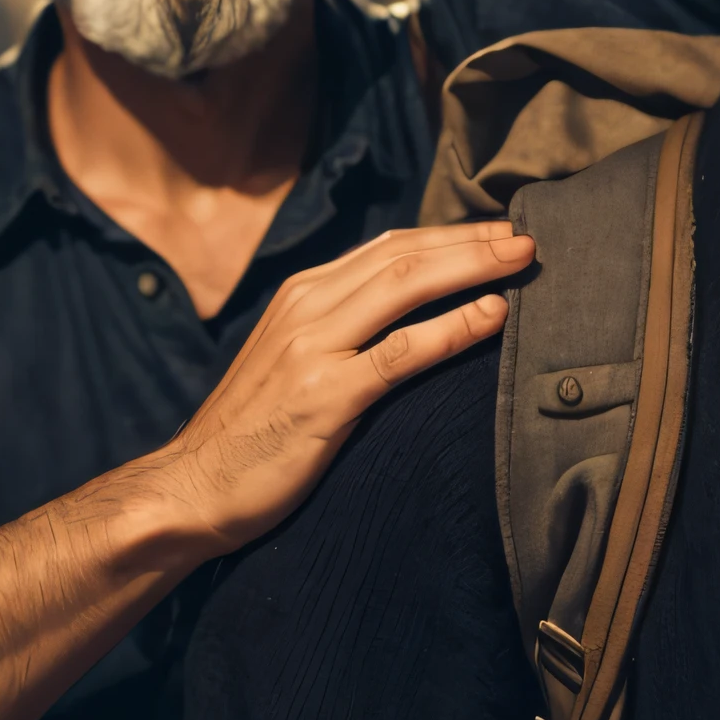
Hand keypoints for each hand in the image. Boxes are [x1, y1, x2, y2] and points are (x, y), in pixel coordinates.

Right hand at [149, 220, 533, 554]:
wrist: (192, 488)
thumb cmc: (253, 432)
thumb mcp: (292, 359)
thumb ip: (339, 327)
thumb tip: (405, 310)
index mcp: (302, 294)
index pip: (389, 247)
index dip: (449, 235)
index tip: (498, 231)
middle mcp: (307, 309)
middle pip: (405, 256)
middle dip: (472, 242)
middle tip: (527, 235)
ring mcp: (313, 350)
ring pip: (407, 288)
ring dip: (473, 268)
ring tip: (522, 261)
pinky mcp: (325, 397)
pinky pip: (401, 353)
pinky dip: (453, 328)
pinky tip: (493, 316)